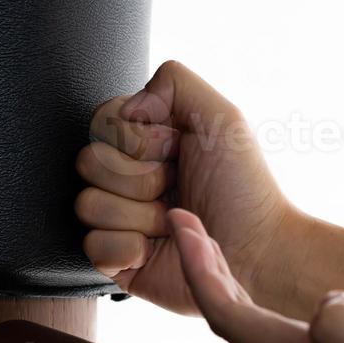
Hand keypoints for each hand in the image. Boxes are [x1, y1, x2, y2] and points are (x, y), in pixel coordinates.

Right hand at [77, 61, 295, 315]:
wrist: (256, 250)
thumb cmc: (244, 188)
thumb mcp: (221, 117)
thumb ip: (173, 82)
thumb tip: (127, 109)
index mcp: (143, 142)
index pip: (101, 123)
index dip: (138, 139)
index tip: (176, 150)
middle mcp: (125, 178)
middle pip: (87, 162)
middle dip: (140, 176)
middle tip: (175, 187)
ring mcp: (117, 220)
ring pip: (87, 205)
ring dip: (139, 215)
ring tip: (170, 220)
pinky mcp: (115, 260)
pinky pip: (92, 247)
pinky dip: (129, 249)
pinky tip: (156, 248)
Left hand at [166, 208, 343, 342]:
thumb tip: (326, 304)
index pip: (227, 312)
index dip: (199, 264)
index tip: (181, 221)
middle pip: (233, 323)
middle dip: (208, 272)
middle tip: (191, 227)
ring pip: (257, 339)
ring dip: (234, 295)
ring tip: (224, 261)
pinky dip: (270, 318)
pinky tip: (292, 315)